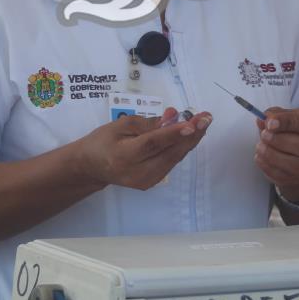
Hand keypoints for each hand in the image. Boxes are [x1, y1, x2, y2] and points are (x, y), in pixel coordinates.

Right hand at [74, 107, 211, 190]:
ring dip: (190, 140)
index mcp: (124, 156)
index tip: (194, 123)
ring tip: (203, 122)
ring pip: (174, 158)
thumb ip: (147, 123)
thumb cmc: (103, 141)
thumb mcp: (120, 125)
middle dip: (191, 134)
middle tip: (206, 117)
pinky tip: (190, 134)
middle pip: (169, 153)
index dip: (174, 133)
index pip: (153, 144)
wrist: (91, 167)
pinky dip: (181, 147)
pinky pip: (170, 161)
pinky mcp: (152, 182)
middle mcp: (138, 173)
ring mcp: (146, 181)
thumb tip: (173, 117)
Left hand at [255, 108, 298, 204]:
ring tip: (260, 146)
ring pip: (294, 165)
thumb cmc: (293, 131)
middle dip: (280, 141)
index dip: (287, 122)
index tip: (269, 123)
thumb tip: (262, 119)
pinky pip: (282, 176)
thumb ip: (274, 114)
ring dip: (272, 155)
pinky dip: (267, 166)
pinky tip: (260, 156)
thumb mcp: (286, 116)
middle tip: (264, 135)